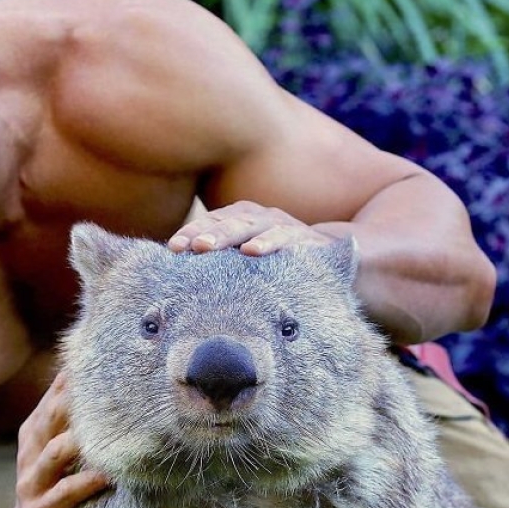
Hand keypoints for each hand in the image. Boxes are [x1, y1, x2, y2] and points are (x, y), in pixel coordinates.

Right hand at [11, 374, 108, 507]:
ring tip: (109, 431)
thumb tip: (111, 382)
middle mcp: (30, 452)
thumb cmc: (56, 490)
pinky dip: (88, 482)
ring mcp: (31, 483)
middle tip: (111, 383)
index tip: (105, 356)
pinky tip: (110, 475)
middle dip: (76, 399)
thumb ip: (77, 424)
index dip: (76, 377)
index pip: (55, 395)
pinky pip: (65, 494)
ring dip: (81, 440)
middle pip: (51, 416)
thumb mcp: (62, 453)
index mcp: (35, 432)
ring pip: (54, 452)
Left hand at [168, 200, 334, 255]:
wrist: (336, 262)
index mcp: (243, 221)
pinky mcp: (307, 241)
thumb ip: (221, 268)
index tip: (172, 248)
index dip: (192, 232)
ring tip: (205, 247)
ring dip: (227, 235)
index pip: (212, 222)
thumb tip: (181, 288)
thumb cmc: (280, 267)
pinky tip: (252, 251)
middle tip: (185, 246)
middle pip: (227, 222)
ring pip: (251, 226)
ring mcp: (284, 227)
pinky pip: (286, 239)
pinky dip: (268, 243)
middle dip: (204, 233)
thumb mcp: (249, 265)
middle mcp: (261, 219)